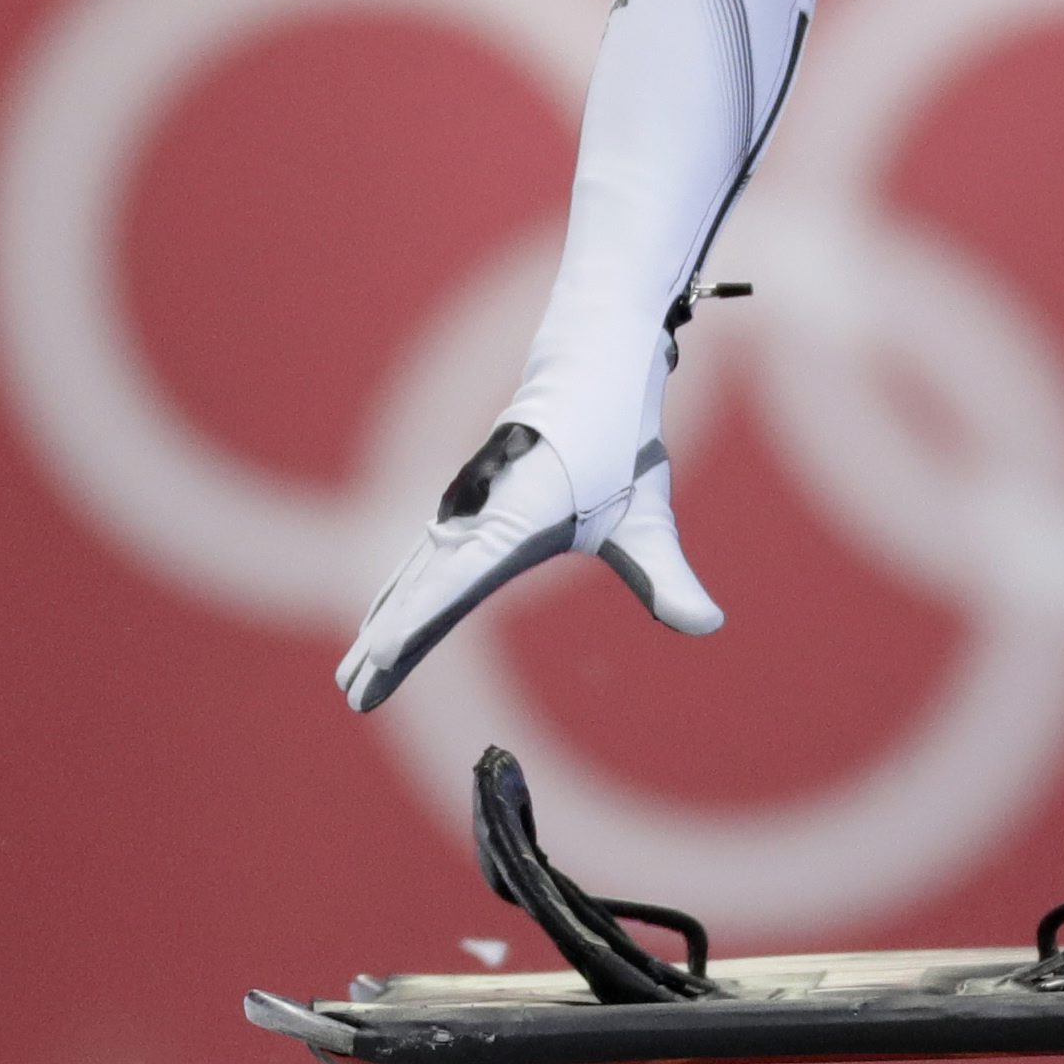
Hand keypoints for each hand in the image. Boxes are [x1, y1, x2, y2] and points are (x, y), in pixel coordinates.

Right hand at [336, 417, 720, 712]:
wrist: (592, 367)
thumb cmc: (618, 442)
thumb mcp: (648, 515)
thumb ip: (667, 574)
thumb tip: (709, 623)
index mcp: (515, 520)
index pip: (457, 583)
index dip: (417, 623)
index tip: (381, 656)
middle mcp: (479, 515)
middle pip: (422, 589)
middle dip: (387, 643)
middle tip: (355, 697)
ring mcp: (466, 508)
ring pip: (413, 573)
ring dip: (383, 622)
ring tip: (354, 674)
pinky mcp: (467, 505)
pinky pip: (422, 557)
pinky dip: (397, 591)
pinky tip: (381, 615)